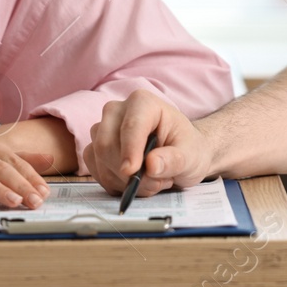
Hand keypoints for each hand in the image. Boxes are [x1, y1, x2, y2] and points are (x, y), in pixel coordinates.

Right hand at [83, 89, 212, 196]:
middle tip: (156, 183)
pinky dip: (115, 184)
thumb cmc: (186, 149)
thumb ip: (174, 160)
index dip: (129, 150)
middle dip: (128, 172)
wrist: (180, 154)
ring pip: (99, 160)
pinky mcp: (95, 148)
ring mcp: (103, 129)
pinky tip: (135, 182)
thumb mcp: (191, 156)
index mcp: (143, 103)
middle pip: (106, 144)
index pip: (130, 126)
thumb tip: (152, 165)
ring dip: (125, 181)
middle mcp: (117, 111)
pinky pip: (95, 170)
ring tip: (152, 181)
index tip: (131, 172)